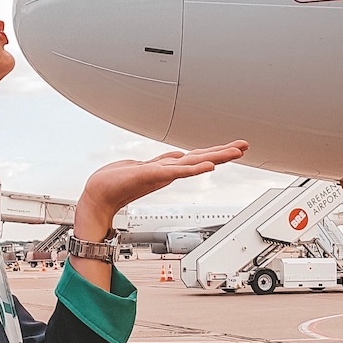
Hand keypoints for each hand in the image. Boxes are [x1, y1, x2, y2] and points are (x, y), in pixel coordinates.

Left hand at [73, 141, 249, 241]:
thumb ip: (160, 163)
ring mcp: (161, 174)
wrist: (97, 195)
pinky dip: (193, 169)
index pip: (195, 157)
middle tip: (245, 147)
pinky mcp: (152, 176)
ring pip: (193, 163)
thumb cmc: (114, 182)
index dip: (215, 152)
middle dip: (223, 153)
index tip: (235, 147)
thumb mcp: (141, 167)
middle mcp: (166, 170)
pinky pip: (176, 172)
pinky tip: (207, 167)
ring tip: (235, 153)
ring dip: (215, 158)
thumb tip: (175, 156)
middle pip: (200, 158)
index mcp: (165, 167)